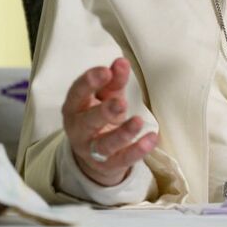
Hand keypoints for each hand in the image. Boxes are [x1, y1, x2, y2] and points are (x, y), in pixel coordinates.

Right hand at [62, 58, 158, 186]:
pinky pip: (123, 159)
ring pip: (105, 144)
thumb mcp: (105, 95)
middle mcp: (78, 129)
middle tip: (120, 103)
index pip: (78, 93)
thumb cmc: (99, 114)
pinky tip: (151, 138)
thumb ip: (113, 80)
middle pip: (88, 122)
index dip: (90, 82)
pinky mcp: (108, 164)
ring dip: (122, 133)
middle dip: (104, 112)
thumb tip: (122, 62)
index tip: (106, 71)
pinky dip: (138, 150)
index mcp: (74, 106)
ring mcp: (91, 149)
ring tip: (138, 121)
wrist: (92, 152)